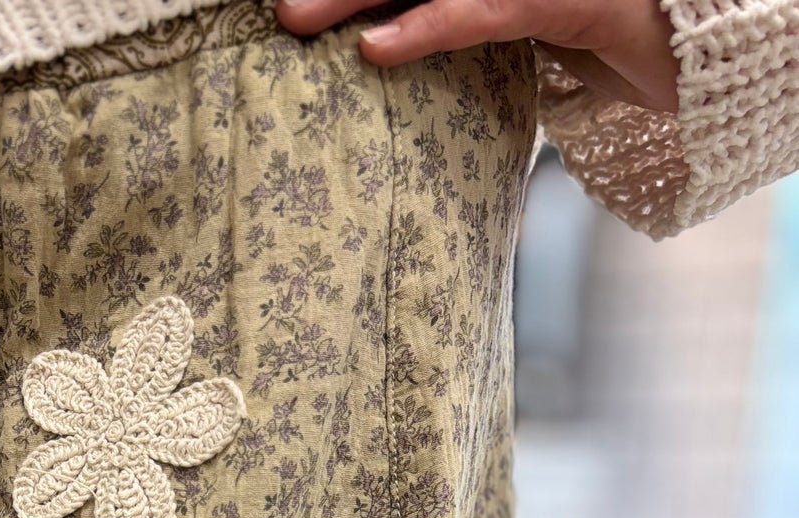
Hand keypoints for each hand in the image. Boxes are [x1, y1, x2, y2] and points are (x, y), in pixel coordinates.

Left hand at [276, 0, 680, 112]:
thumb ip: (453, 13)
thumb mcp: (515, 20)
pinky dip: (428, 26)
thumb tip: (374, 38)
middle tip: (277, 4)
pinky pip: (488, 7)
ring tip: (294, 19)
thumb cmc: (603, 31)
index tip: (298, 1)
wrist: (701, 51)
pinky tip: (374, 50)